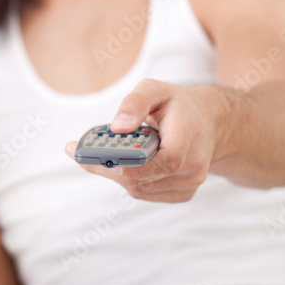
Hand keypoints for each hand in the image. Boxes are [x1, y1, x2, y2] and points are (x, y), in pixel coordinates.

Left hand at [66, 78, 218, 201]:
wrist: (206, 124)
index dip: (130, 163)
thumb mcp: (155, 89)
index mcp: (189, 137)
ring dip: (115, 172)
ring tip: (101, 152)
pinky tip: (121, 163)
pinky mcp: (181, 194)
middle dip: (108, 165)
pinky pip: (144, 192)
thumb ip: (136, 102)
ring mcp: (188, 184)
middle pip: (142, 178)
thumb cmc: (176, 105)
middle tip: (78, 151)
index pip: (164, 161)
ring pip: (139, 188)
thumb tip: (117, 127)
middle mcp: (193, 166)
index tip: (97, 155)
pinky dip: (127, 179)